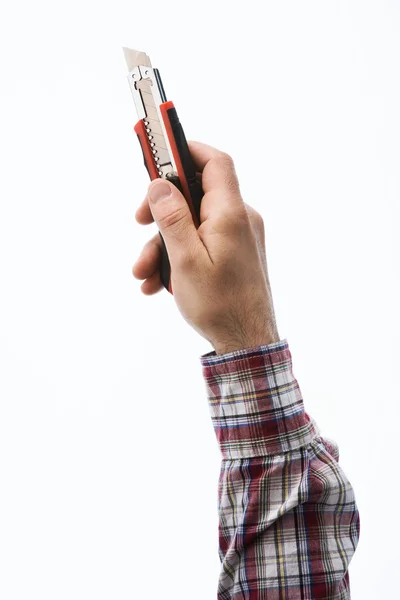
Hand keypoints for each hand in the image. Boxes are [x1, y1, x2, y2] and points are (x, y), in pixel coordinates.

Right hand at [132, 141, 279, 353]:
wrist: (246, 342)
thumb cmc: (219, 305)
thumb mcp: (186, 260)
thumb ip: (172, 218)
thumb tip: (159, 185)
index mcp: (231, 214)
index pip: (214, 162)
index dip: (186, 151)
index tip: (159, 154)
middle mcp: (239, 220)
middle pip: (194, 195)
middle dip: (162, 211)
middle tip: (139, 223)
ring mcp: (237, 238)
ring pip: (193, 224)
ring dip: (164, 244)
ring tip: (144, 274)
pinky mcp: (234, 254)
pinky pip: (202, 243)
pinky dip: (179, 256)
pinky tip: (159, 283)